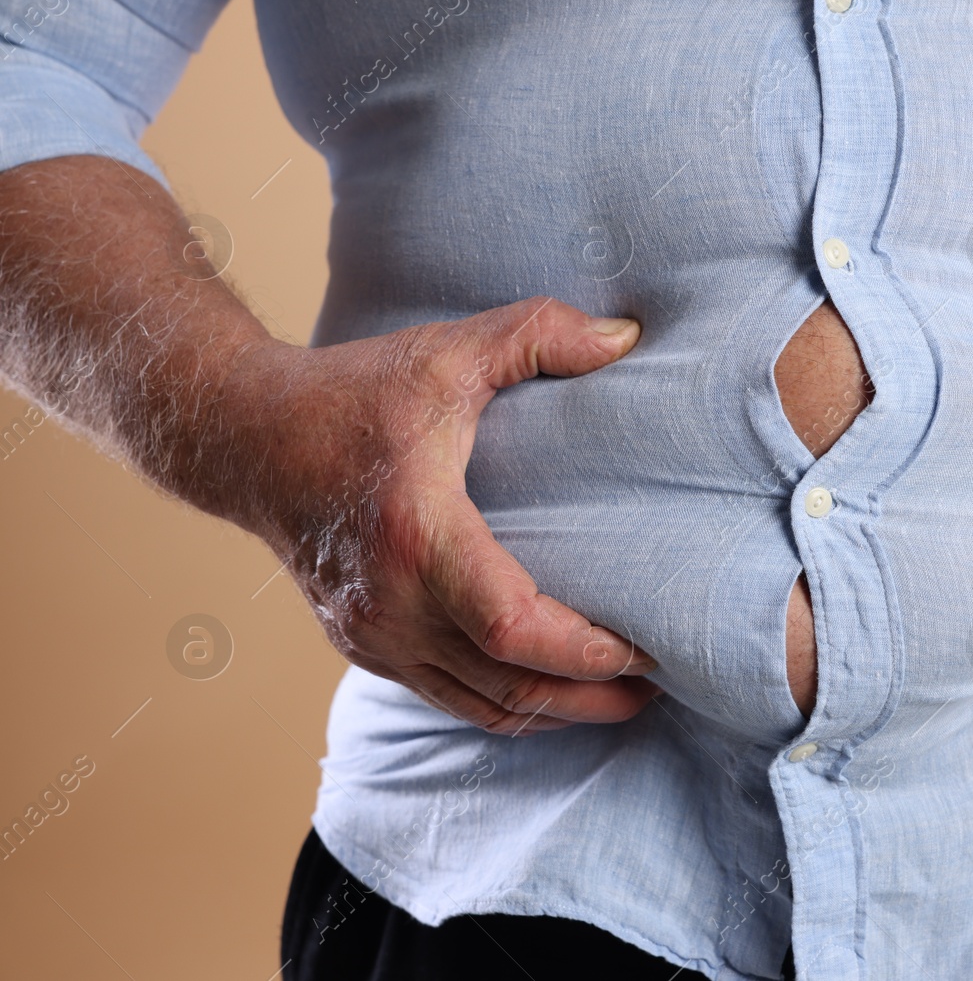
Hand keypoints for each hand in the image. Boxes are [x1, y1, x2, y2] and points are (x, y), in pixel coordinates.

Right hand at [226, 296, 660, 732]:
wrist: (243, 436)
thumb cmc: (349, 394)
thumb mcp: (446, 350)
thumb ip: (538, 333)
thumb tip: (627, 337)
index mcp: (417, 536)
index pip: (513, 628)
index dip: (585, 651)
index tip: (645, 646)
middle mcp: (391, 603)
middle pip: (509, 686)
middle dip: (590, 697)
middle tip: (656, 685)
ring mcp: (372, 634)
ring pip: (480, 705)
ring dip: (554, 712)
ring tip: (618, 698)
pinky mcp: (363, 645)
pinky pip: (447, 696)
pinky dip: (505, 703)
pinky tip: (548, 689)